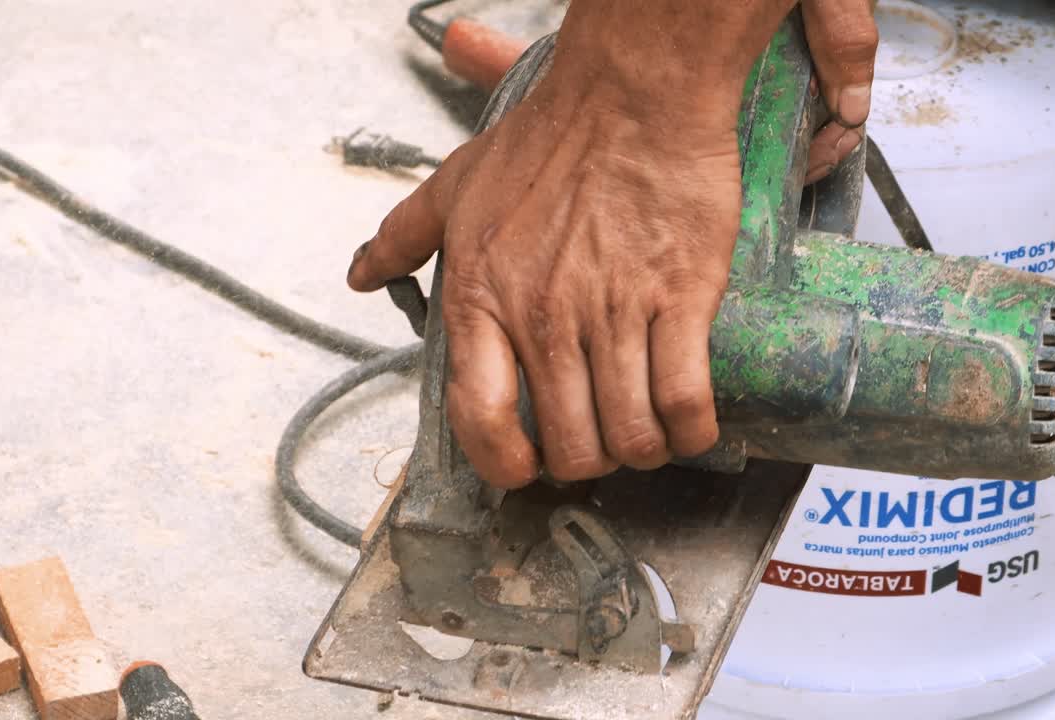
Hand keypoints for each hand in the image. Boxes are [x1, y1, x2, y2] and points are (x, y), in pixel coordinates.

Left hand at [348, 1, 877, 487]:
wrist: (633, 95)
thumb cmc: (549, 138)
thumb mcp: (456, 186)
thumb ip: (403, 237)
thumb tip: (364, 275)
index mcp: (484, 297)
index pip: (480, 417)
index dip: (503, 464)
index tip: (522, 468)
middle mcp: (545, 316)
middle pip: (571, 444)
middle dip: (589, 461)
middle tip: (599, 440)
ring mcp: (614, 313)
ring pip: (630, 435)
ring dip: (640, 450)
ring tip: (646, 433)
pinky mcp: (680, 301)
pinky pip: (685, 402)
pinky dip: (690, 431)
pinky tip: (689, 423)